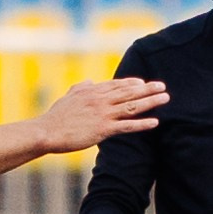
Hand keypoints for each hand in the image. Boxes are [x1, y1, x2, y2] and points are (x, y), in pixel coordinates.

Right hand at [42, 78, 168, 152]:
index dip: (132, 83)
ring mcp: (103, 114)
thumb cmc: (55, 117)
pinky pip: (127, 125)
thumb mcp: (68, 96)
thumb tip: (89, 81)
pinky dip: (142, 124)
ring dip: (150, 101)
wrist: (47, 131)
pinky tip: (155, 122)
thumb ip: (80, 87)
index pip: (116, 85)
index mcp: (92, 91)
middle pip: (128, 92)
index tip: (144, 83)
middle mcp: (100, 99)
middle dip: (147, 89)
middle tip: (162, 86)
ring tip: (165, 98)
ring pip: (132, 106)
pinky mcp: (103, 129)